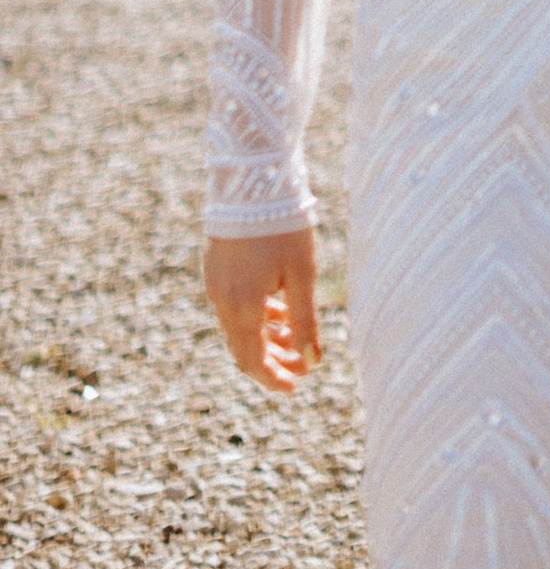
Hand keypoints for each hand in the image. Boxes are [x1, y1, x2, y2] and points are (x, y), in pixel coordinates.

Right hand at [204, 227, 321, 393]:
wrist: (251, 182)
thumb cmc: (282, 227)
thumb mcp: (302, 275)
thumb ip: (306, 321)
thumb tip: (313, 361)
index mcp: (242, 307)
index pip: (252, 360)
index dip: (273, 378)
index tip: (295, 387)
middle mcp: (222, 301)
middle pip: (245, 346)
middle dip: (273, 360)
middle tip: (302, 365)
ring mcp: (216, 285)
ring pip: (240, 325)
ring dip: (267, 336)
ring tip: (295, 337)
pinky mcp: (217, 269)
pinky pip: (235, 305)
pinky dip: (257, 315)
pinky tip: (280, 309)